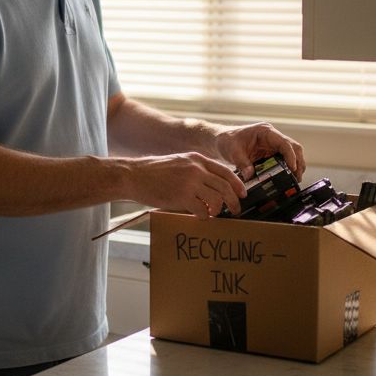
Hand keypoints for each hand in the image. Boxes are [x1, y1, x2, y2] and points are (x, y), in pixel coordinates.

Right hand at [126, 153, 246, 220]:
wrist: (134, 175)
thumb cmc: (153, 172)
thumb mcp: (179, 163)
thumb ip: (196, 170)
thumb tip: (212, 186)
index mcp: (197, 159)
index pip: (226, 171)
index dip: (237, 185)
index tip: (242, 194)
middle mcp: (196, 169)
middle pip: (225, 186)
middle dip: (234, 201)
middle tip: (236, 210)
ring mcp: (189, 182)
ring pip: (217, 199)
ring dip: (219, 210)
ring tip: (214, 214)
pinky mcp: (181, 196)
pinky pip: (202, 209)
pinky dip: (205, 216)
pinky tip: (200, 216)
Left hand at [212, 122, 305, 181]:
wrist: (221, 141)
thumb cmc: (227, 141)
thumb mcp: (233, 152)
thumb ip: (242, 163)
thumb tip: (251, 176)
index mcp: (266, 132)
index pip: (285, 143)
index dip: (291, 156)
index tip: (292, 169)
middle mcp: (273, 137)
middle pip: (294, 148)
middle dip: (298, 162)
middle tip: (297, 178)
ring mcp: (273, 145)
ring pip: (292, 154)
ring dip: (295, 167)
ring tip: (294, 181)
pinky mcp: (270, 154)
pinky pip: (283, 161)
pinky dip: (287, 169)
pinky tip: (286, 179)